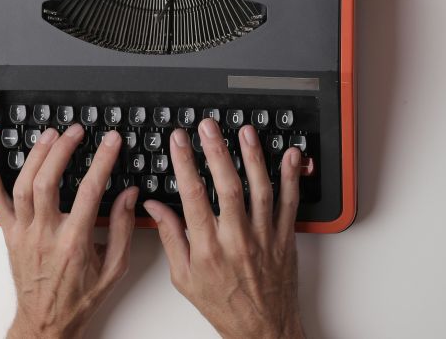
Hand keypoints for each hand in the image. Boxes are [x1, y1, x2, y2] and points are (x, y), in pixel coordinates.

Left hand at [0, 124, 138, 338]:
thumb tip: (129, 194)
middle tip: (76, 131)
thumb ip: (122, 228)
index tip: (111, 141)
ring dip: (35, 155)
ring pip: (23, 185)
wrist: (46, 324)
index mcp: (74, 242)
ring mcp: (23, 233)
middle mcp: (44, 234)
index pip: (90, 191)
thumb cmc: (79, 298)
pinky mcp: (9, 234)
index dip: (103, 160)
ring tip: (49, 134)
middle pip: (48, 182)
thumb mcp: (114, 268)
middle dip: (62, 150)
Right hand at [144, 119, 304, 338]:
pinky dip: (291, 177)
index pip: (193, 196)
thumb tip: (154, 206)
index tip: (179, 140)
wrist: (263, 330)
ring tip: (245, 132)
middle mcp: (237, 239)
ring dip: (253, 157)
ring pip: (260, 189)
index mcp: (208, 248)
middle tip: (209, 126)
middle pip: (228, 186)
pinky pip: (290, 203)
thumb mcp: (184, 277)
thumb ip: (169, 236)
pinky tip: (290, 155)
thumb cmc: (223, 304)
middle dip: (217, 151)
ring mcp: (264, 236)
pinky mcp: (285, 237)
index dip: (184, 163)